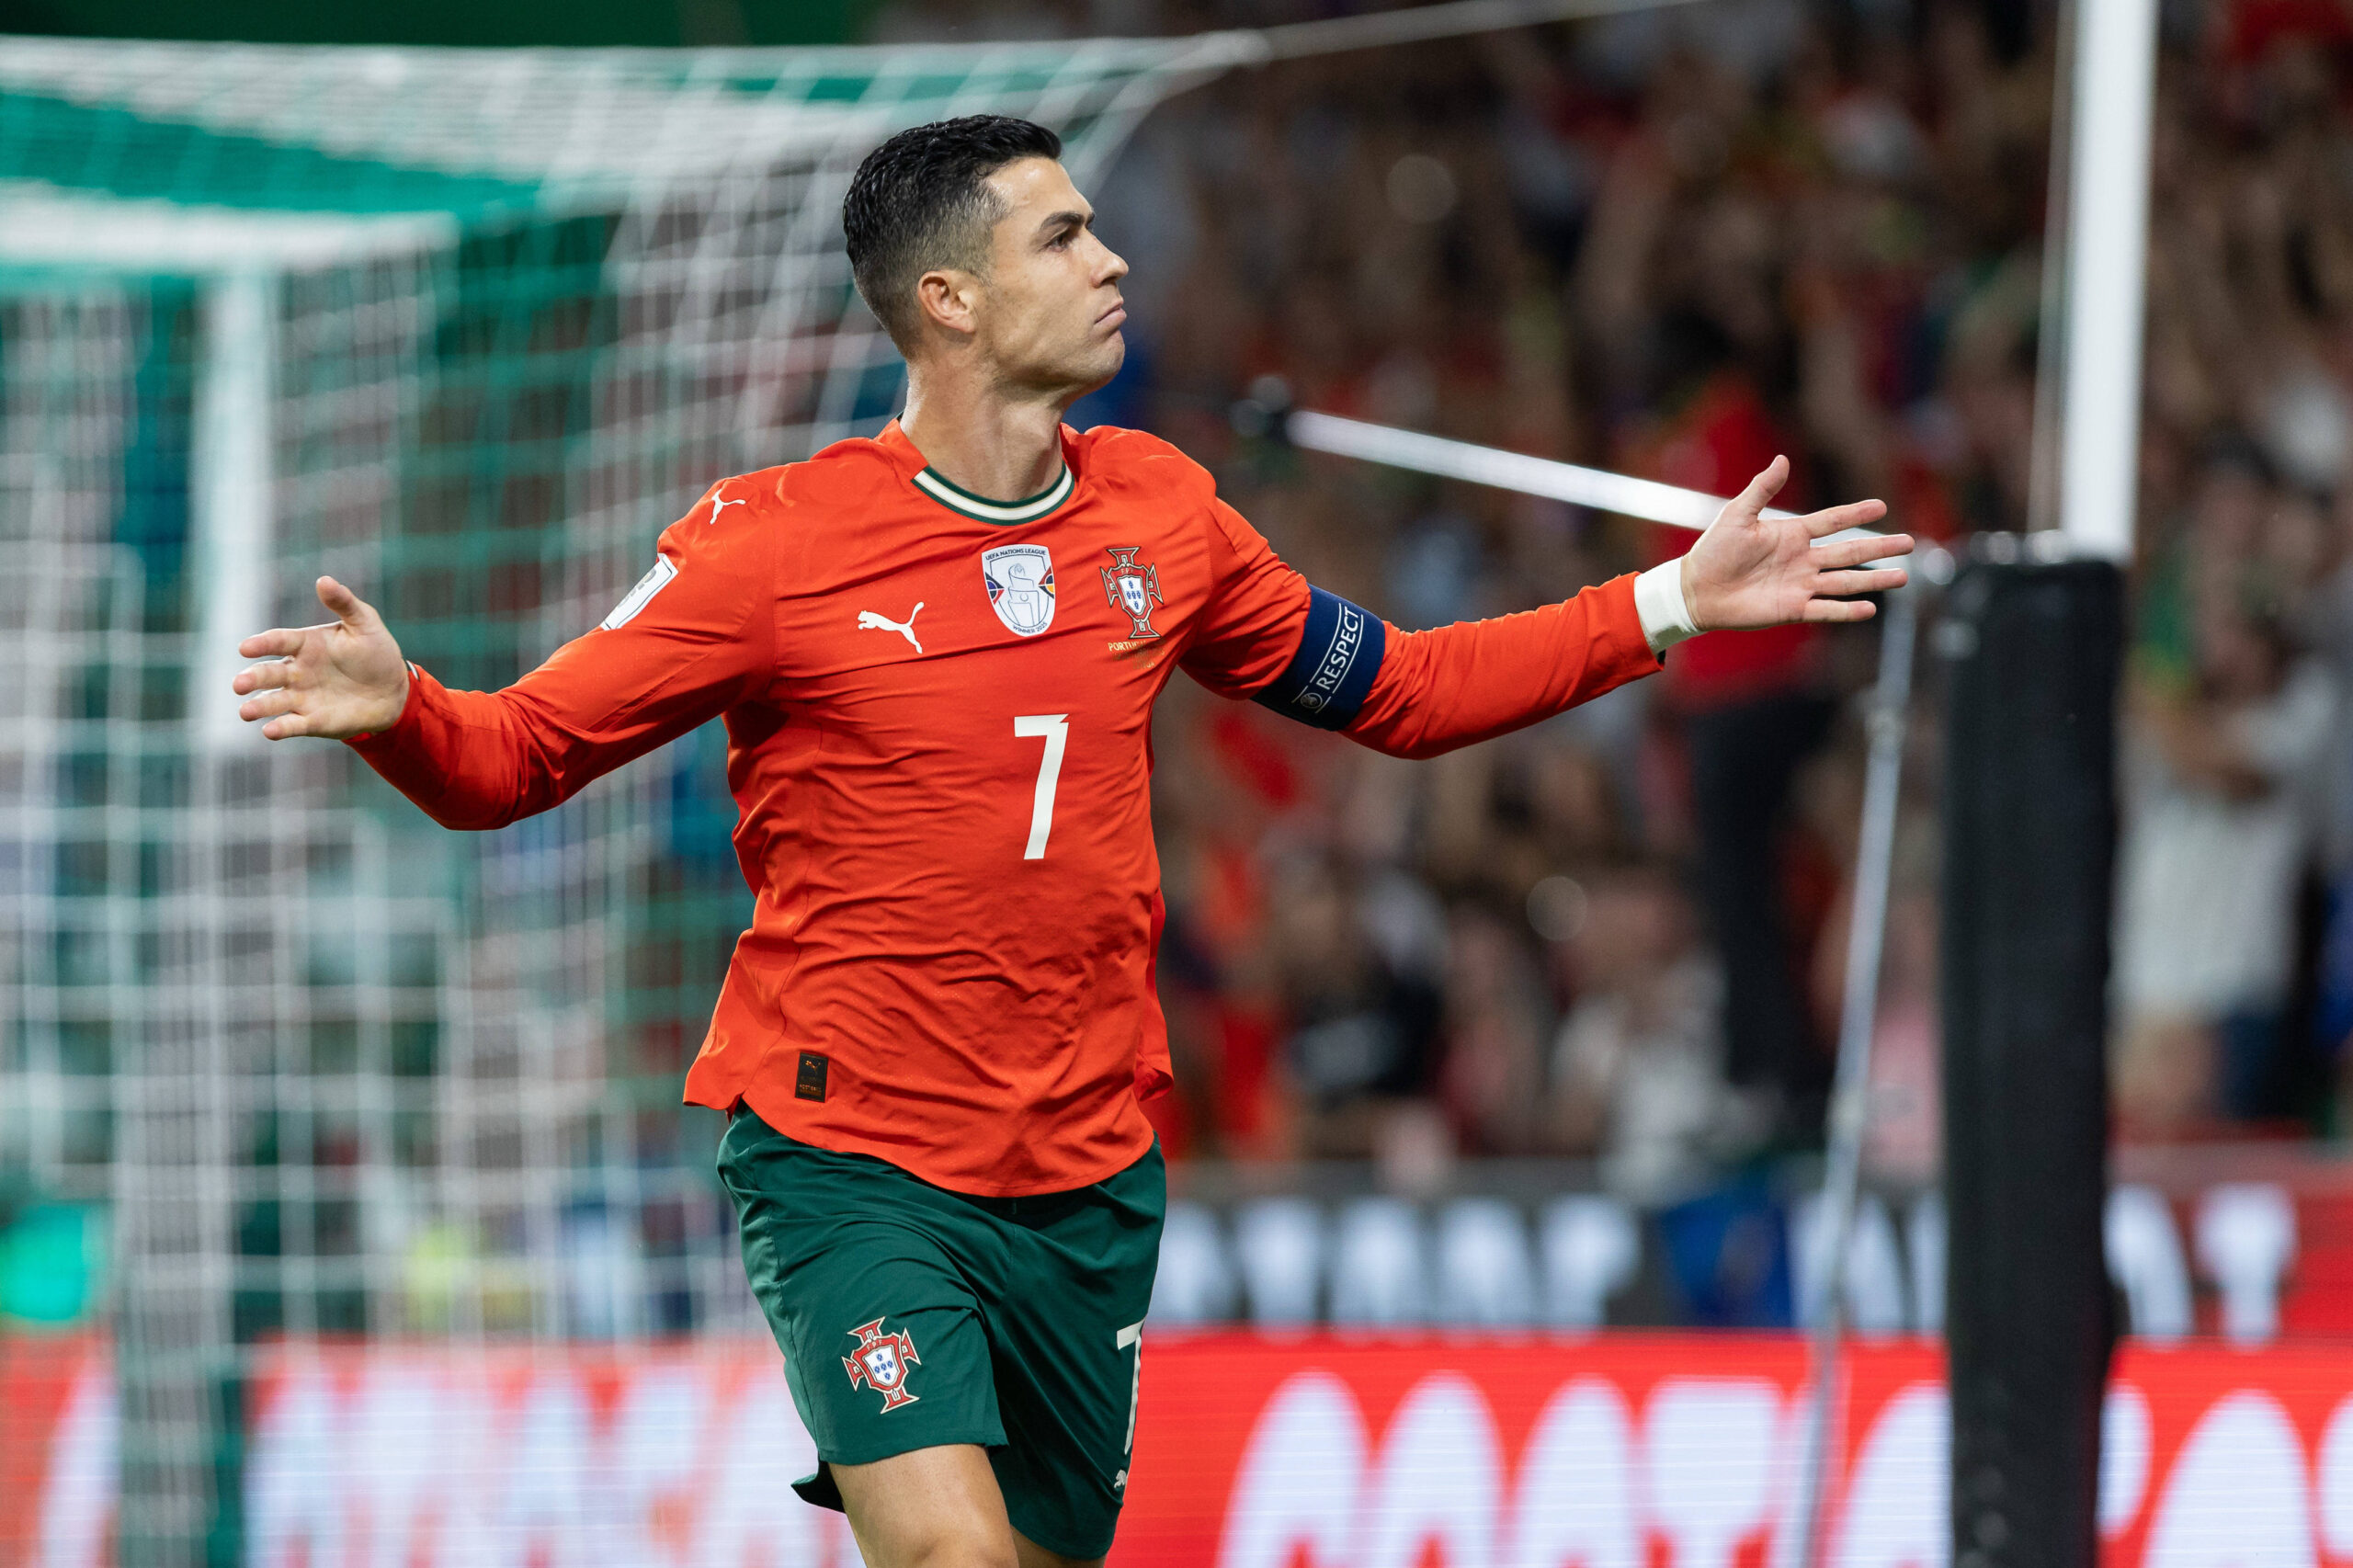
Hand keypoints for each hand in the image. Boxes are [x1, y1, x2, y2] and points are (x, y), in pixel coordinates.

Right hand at [232, 577, 409, 740]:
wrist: (393, 690)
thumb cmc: (376, 652)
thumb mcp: (365, 623)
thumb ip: (344, 603)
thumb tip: (323, 580)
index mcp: (305, 644)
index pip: (278, 642)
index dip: (261, 644)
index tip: (245, 648)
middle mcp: (297, 671)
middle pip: (268, 673)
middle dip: (252, 679)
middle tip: (239, 684)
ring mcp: (302, 697)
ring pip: (273, 701)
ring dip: (258, 706)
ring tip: (245, 711)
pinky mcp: (312, 721)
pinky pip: (292, 725)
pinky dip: (280, 728)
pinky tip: (270, 731)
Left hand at [1682, 456, 1911, 630]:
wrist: (1696, 589)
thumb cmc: (1713, 550)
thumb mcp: (1737, 514)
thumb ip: (1762, 488)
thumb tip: (1782, 459)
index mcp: (1792, 534)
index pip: (1832, 521)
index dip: (1856, 513)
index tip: (1882, 506)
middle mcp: (1802, 559)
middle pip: (1849, 552)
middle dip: (1879, 547)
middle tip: (1910, 543)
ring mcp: (1800, 585)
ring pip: (1845, 581)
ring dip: (1873, 579)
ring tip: (1903, 576)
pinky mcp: (1793, 609)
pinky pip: (1825, 609)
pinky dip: (1847, 610)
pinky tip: (1869, 609)